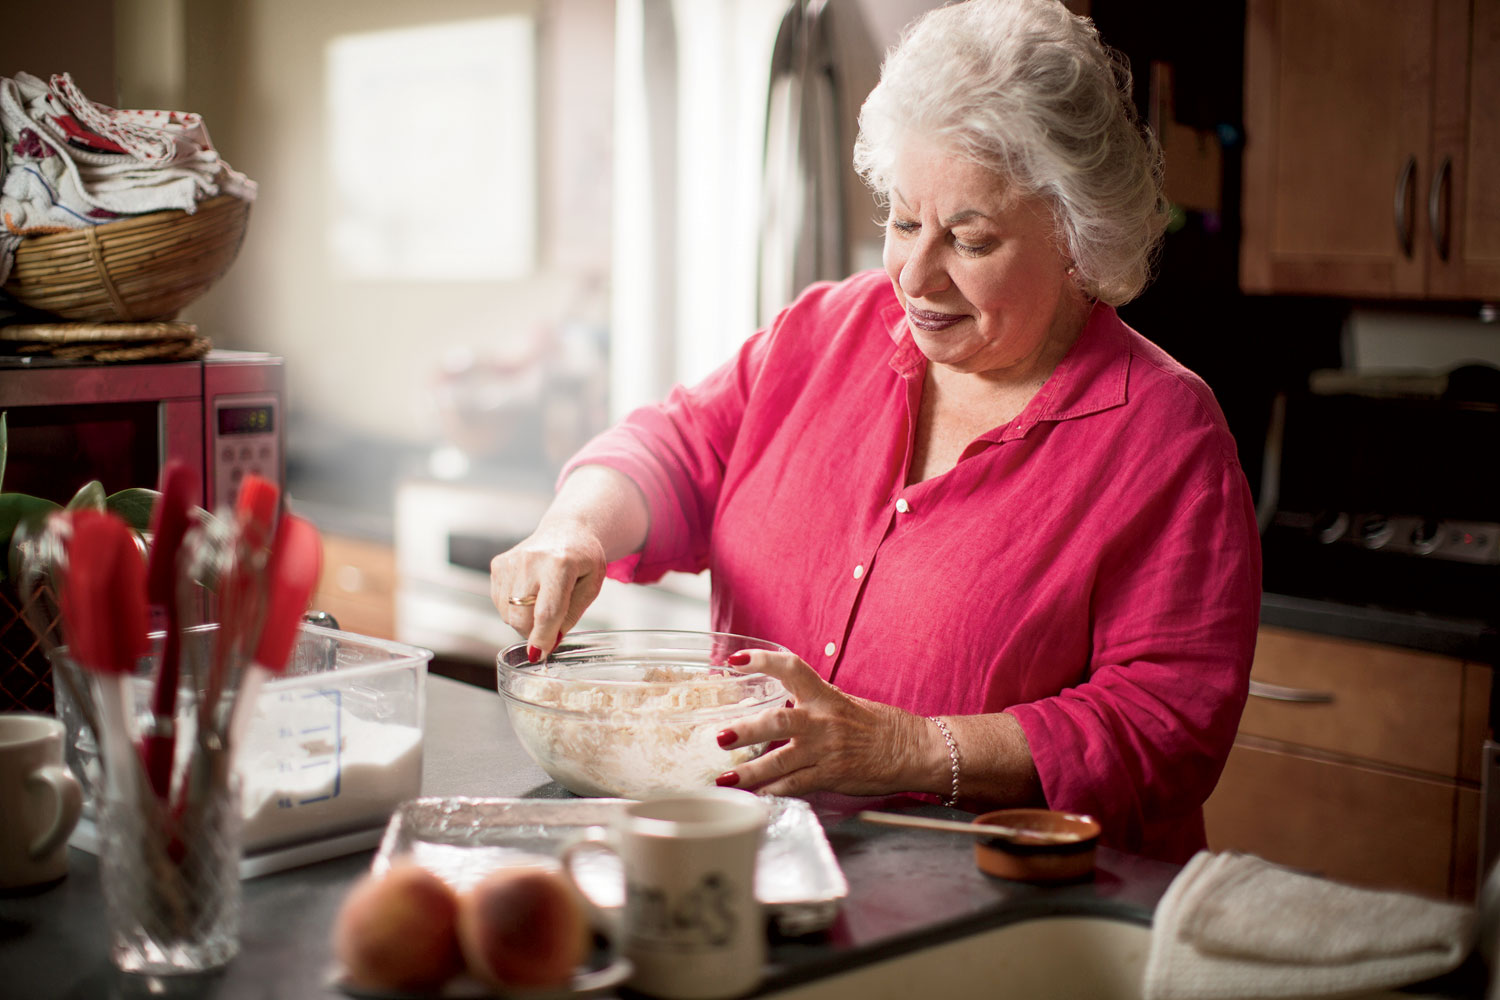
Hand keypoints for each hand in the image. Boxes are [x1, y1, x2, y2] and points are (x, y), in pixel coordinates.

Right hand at [489, 521, 606, 660]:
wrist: (566, 530)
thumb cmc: (583, 559)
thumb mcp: (591, 586)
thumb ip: (571, 616)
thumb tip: (547, 644)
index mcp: (560, 563)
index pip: (547, 610)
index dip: (543, 637)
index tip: (540, 654)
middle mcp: (531, 560)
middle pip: (521, 616)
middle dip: (534, 632)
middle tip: (551, 626)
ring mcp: (510, 561)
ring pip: (508, 614)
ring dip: (525, 620)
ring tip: (543, 600)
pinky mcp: (498, 565)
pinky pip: (500, 603)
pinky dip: (515, 608)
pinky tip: (530, 592)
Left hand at [715, 650, 936, 797]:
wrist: (911, 750)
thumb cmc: (878, 725)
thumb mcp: (843, 702)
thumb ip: (811, 702)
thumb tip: (780, 701)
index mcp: (825, 696)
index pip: (791, 669)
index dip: (762, 661)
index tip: (736, 661)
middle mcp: (822, 721)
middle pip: (777, 721)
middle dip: (745, 730)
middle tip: (720, 736)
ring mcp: (825, 750)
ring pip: (779, 761)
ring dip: (749, 771)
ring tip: (724, 778)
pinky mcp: (831, 775)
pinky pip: (795, 785)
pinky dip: (772, 792)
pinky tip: (754, 795)